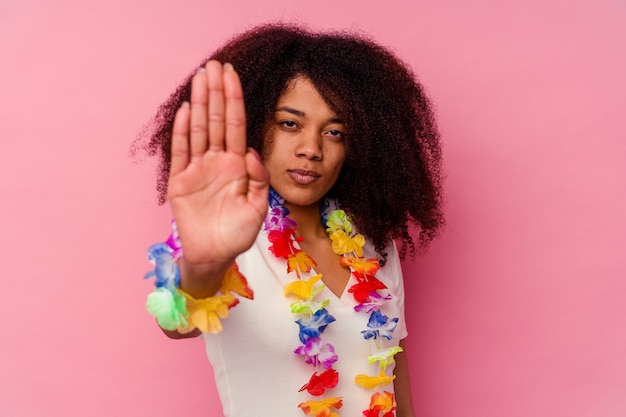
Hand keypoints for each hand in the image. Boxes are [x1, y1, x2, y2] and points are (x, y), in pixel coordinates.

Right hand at [168, 60, 269, 277]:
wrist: (215, 255)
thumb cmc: (238, 233)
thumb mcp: (258, 207)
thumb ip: (259, 179)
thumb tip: (251, 152)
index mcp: (237, 165)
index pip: (236, 125)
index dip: (234, 100)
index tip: (233, 74)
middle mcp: (217, 161)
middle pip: (216, 120)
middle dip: (216, 92)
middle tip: (215, 64)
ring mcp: (197, 169)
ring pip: (199, 130)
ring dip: (200, 103)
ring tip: (200, 77)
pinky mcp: (180, 181)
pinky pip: (181, 152)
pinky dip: (183, 132)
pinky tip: (186, 110)